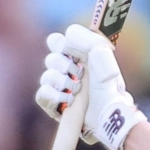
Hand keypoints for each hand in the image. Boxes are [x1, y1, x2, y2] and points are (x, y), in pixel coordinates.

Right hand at [35, 24, 146, 149]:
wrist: (107, 112)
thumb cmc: (108, 84)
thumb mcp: (102, 54)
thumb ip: (86, 39)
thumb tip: (66, 36)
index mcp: (79, 56)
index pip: (57, 41)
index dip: (61, 45)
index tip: (73, 52)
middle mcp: (68, 71)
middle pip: (51, 59)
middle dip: (64, 65)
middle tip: (80, 74)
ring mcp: (60, 88)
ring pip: (46, 76)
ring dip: (62, 82)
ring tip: (76, 91)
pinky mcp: (53, 105)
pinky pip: (41, 94)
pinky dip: (53, 95)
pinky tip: (67, 100)